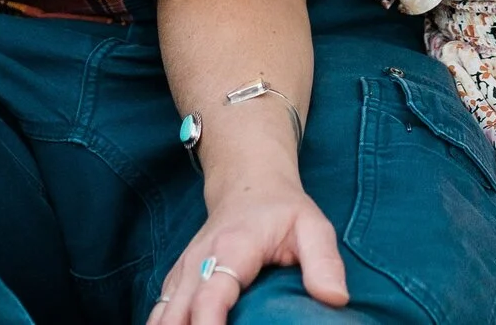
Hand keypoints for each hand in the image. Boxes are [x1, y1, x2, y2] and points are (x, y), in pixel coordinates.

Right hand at [148, 168, 347, 324]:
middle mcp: (198, 262)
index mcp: (231, 249)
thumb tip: (335, 298)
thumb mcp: (313, 226)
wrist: (247, 183)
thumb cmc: (282, 210)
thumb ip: (324, 261)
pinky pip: (160, 313)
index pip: (210, 296)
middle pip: (178, 314)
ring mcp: (182, 273)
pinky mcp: (176, 282)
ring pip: (162, 316)